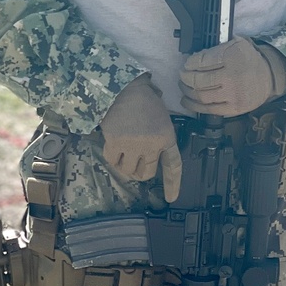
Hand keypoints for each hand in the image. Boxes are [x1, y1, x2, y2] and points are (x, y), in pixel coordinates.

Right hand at [99, 75, 181, 202]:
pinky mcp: (116, 144)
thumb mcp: (161, 116)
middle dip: (140, 171)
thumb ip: (160, 134)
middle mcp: (152, 145)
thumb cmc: (143, 98)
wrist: (121, 87)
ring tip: (123, 150)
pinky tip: (112, 143)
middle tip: (134, 160)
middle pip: (147, 173)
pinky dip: (111, 156)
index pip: (173, 166)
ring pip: (128, 171)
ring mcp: (134, 146)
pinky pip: (112, 161)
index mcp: (167, 136)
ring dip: (124, 165)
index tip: (170, 198)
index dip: (173, 184)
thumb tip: (154, 151)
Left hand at [179, 38, 285, 117]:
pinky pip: (208, 109)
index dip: (189, 63)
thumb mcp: (237, 43)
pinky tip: (187, 100)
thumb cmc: (249, 60)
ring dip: (187, 91)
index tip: (187, 64)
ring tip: (183, 87)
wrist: (269, 77)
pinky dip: (194, 106)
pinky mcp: (234, 108)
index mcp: (232, 57)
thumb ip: (218, 46)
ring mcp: (233, 94)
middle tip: (182, 75)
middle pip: (199, 80)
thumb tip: (195, 54)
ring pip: (201, 95)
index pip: (201, 61)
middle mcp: (232, 77)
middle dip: (185, 78)